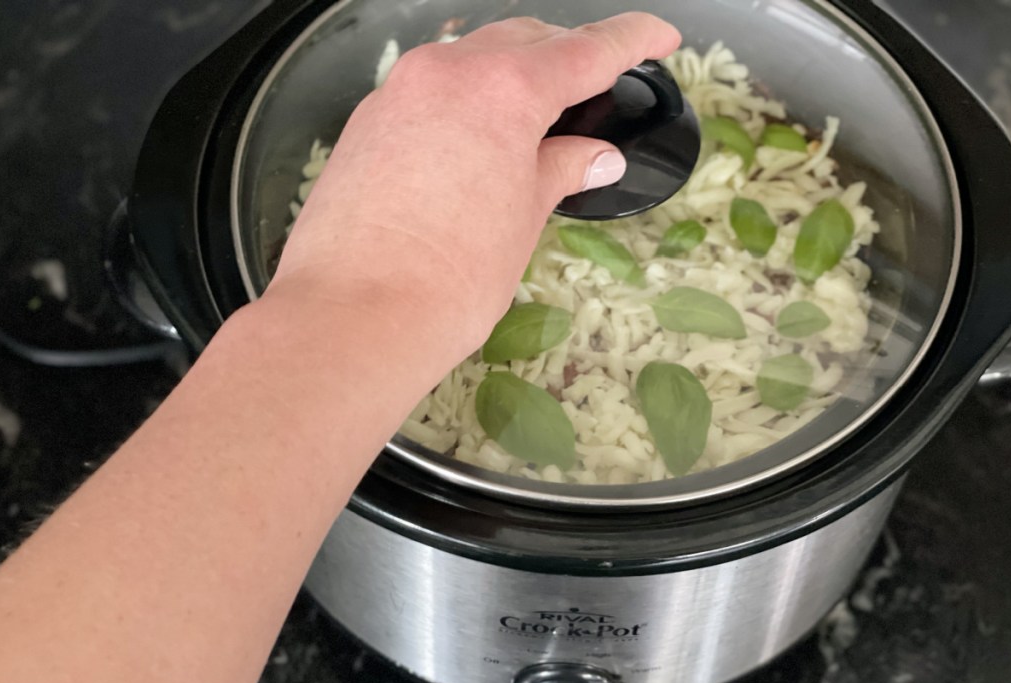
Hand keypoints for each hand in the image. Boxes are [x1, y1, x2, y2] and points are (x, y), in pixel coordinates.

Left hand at [269, 13, 680, 360]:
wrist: (353, 316)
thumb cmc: (451, 279)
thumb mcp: (523, 219)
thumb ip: (560, 170)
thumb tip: (595, 155)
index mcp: (503, 89)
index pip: (585, 49)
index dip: (631, 40)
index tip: (658, 38)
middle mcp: (447, 72)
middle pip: (522, 41)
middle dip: (565, 54)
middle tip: (595, 84)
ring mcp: (398, 92)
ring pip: (469, 59)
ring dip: (509, 72)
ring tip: (536, 112)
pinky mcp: (365, 122)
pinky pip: (428, 90)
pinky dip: (462, 99)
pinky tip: (474, 139)